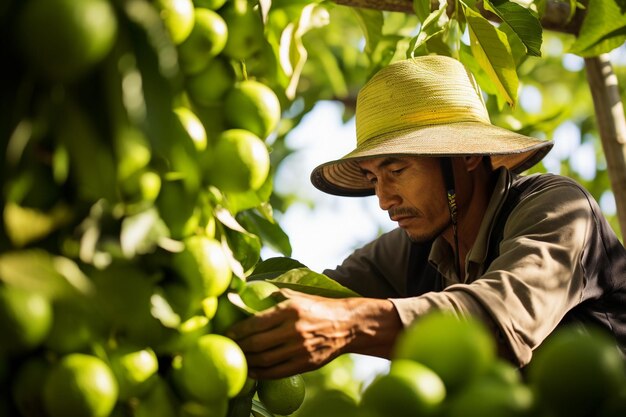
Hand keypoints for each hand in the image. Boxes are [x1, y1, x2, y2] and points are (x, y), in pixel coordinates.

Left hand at [227, 289, 401, 378]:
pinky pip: (278, 372)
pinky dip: (261, 374)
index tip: (228, 333)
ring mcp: (301, 348)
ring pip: (266, 360)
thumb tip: (249, 293)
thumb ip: (275, 296)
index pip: (257, 322)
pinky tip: (252, 371)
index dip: (239, 330)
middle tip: (229, 347)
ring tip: (238, 358)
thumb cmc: (319, 307)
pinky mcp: (306, 363)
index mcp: (291, 309)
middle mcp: (295, 329)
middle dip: (240, 347)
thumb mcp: (299, 295)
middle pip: (258, 343)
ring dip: (248, 361)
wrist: (347, 324)